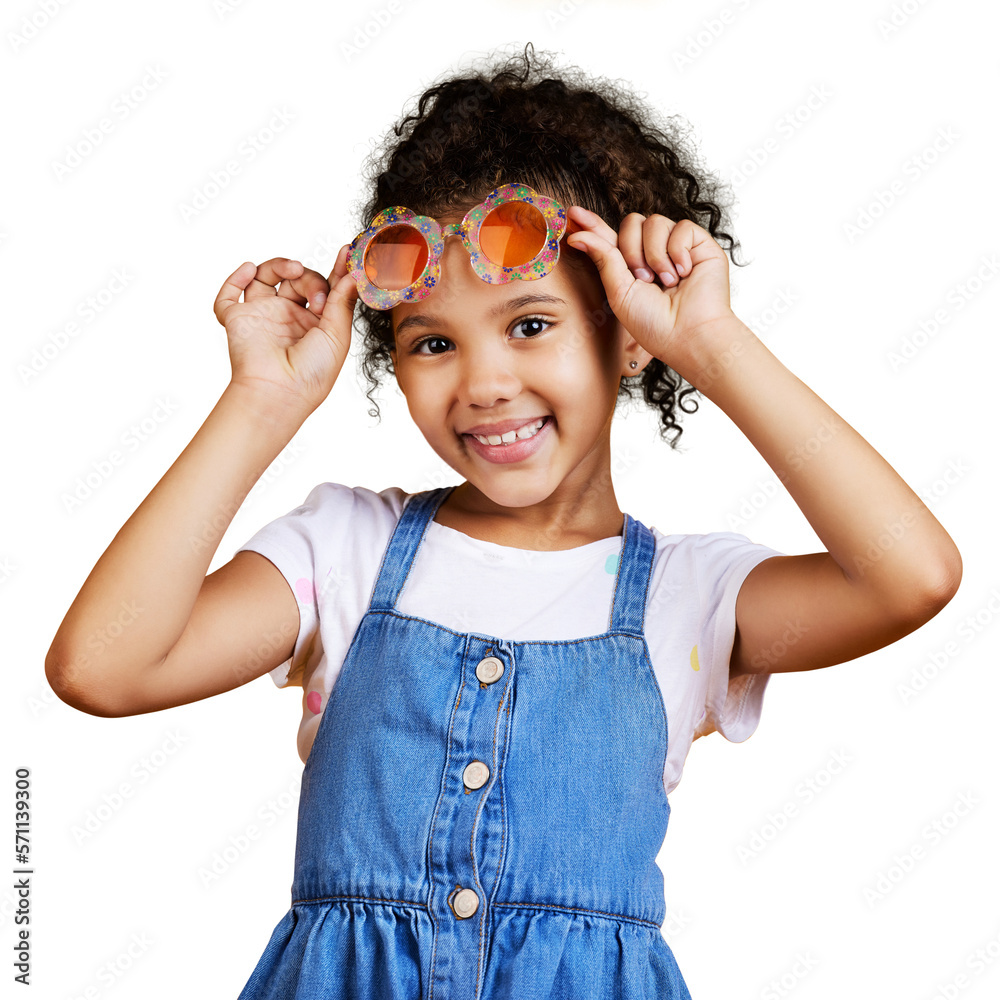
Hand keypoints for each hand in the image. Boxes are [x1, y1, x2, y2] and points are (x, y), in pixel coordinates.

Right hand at [212, 247, 358, 413]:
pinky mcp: (237, 320)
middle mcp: (288, 318)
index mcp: (314, 324)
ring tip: (293, 270)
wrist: (280, 393)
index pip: (324, 288)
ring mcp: (262, 317)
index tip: (348, 253)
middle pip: (297, 279)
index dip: (335, 271)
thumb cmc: (312, 373)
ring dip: (279, 265)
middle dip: (310, 279)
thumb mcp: (337, 335)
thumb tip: (355, 274)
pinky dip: (234, 279)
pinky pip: (228, 295)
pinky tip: (248, 269)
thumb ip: (342, 301)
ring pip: (264, 277)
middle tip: (317, 299)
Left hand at [564, 206, 735, 366]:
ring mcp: (677, 246)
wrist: (688, 334)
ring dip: (655, 255)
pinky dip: (679, 251)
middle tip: (643, 280)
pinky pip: (681, 227)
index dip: (593, 223)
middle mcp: (654, 252)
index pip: (610, 237)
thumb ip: (602, 259)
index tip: (572, 212)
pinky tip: (684, 273)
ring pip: (654, 222)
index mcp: (631, 265)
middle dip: (631, 250)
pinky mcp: (700, 244)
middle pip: (631, 222)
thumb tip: (577, 235)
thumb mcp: (619, 292)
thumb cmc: (654, 324)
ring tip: (667, 282)